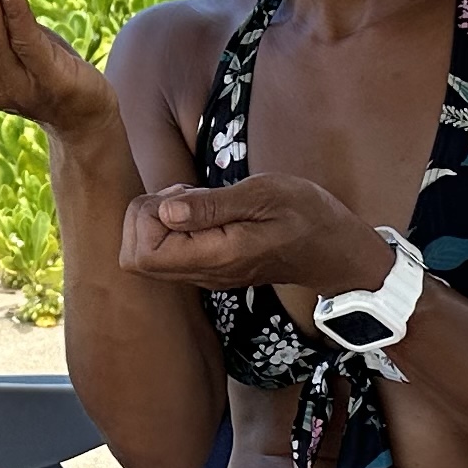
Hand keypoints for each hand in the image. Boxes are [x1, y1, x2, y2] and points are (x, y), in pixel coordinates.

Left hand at [120, 176, 391, 297]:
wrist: (333, 248)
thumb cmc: (306, 216)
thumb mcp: (264, 195)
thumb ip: (212, 205)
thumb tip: (165, 211)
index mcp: (213, 258)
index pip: (141, 254)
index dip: (146, 217)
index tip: (182, 195)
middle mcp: (202, 273)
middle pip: (134, 258)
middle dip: (145, 217)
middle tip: (184, 194)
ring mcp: (203, 273)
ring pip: (147, 255)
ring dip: (158, 219)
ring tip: (197, 198)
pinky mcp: (207, 265)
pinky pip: (168, 250)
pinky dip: (172, 226)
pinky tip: (203, 208)